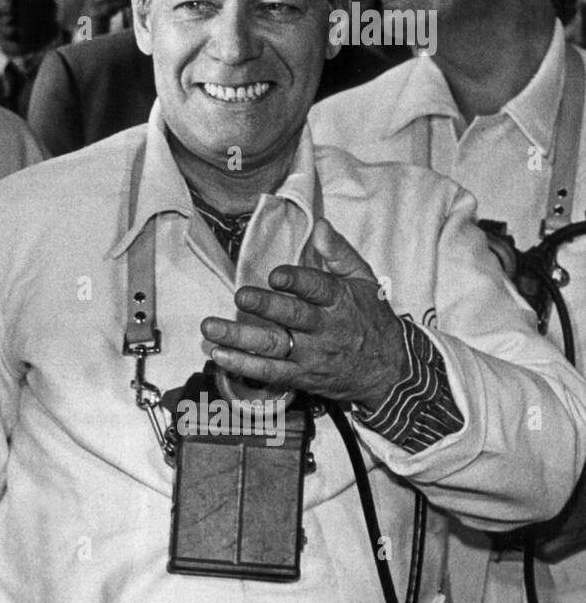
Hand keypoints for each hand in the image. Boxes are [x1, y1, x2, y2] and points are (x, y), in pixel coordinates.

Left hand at [199, 219, 409, 409]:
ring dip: (240, 338)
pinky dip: (244, 365)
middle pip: (293, 317)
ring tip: (211, 328)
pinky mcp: (301, 377)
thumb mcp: (364, 282)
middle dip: (265, 307)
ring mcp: (311, 355)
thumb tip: (320, 225)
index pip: (318, 289)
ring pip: (274, 346)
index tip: (276, 275)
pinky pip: (270, 372)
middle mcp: (324, 329)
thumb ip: (339, 253)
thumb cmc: (371, 319)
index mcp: (340, 302)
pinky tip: (220, 355)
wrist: (390, 371)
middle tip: (240, 297)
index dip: (297, 281)